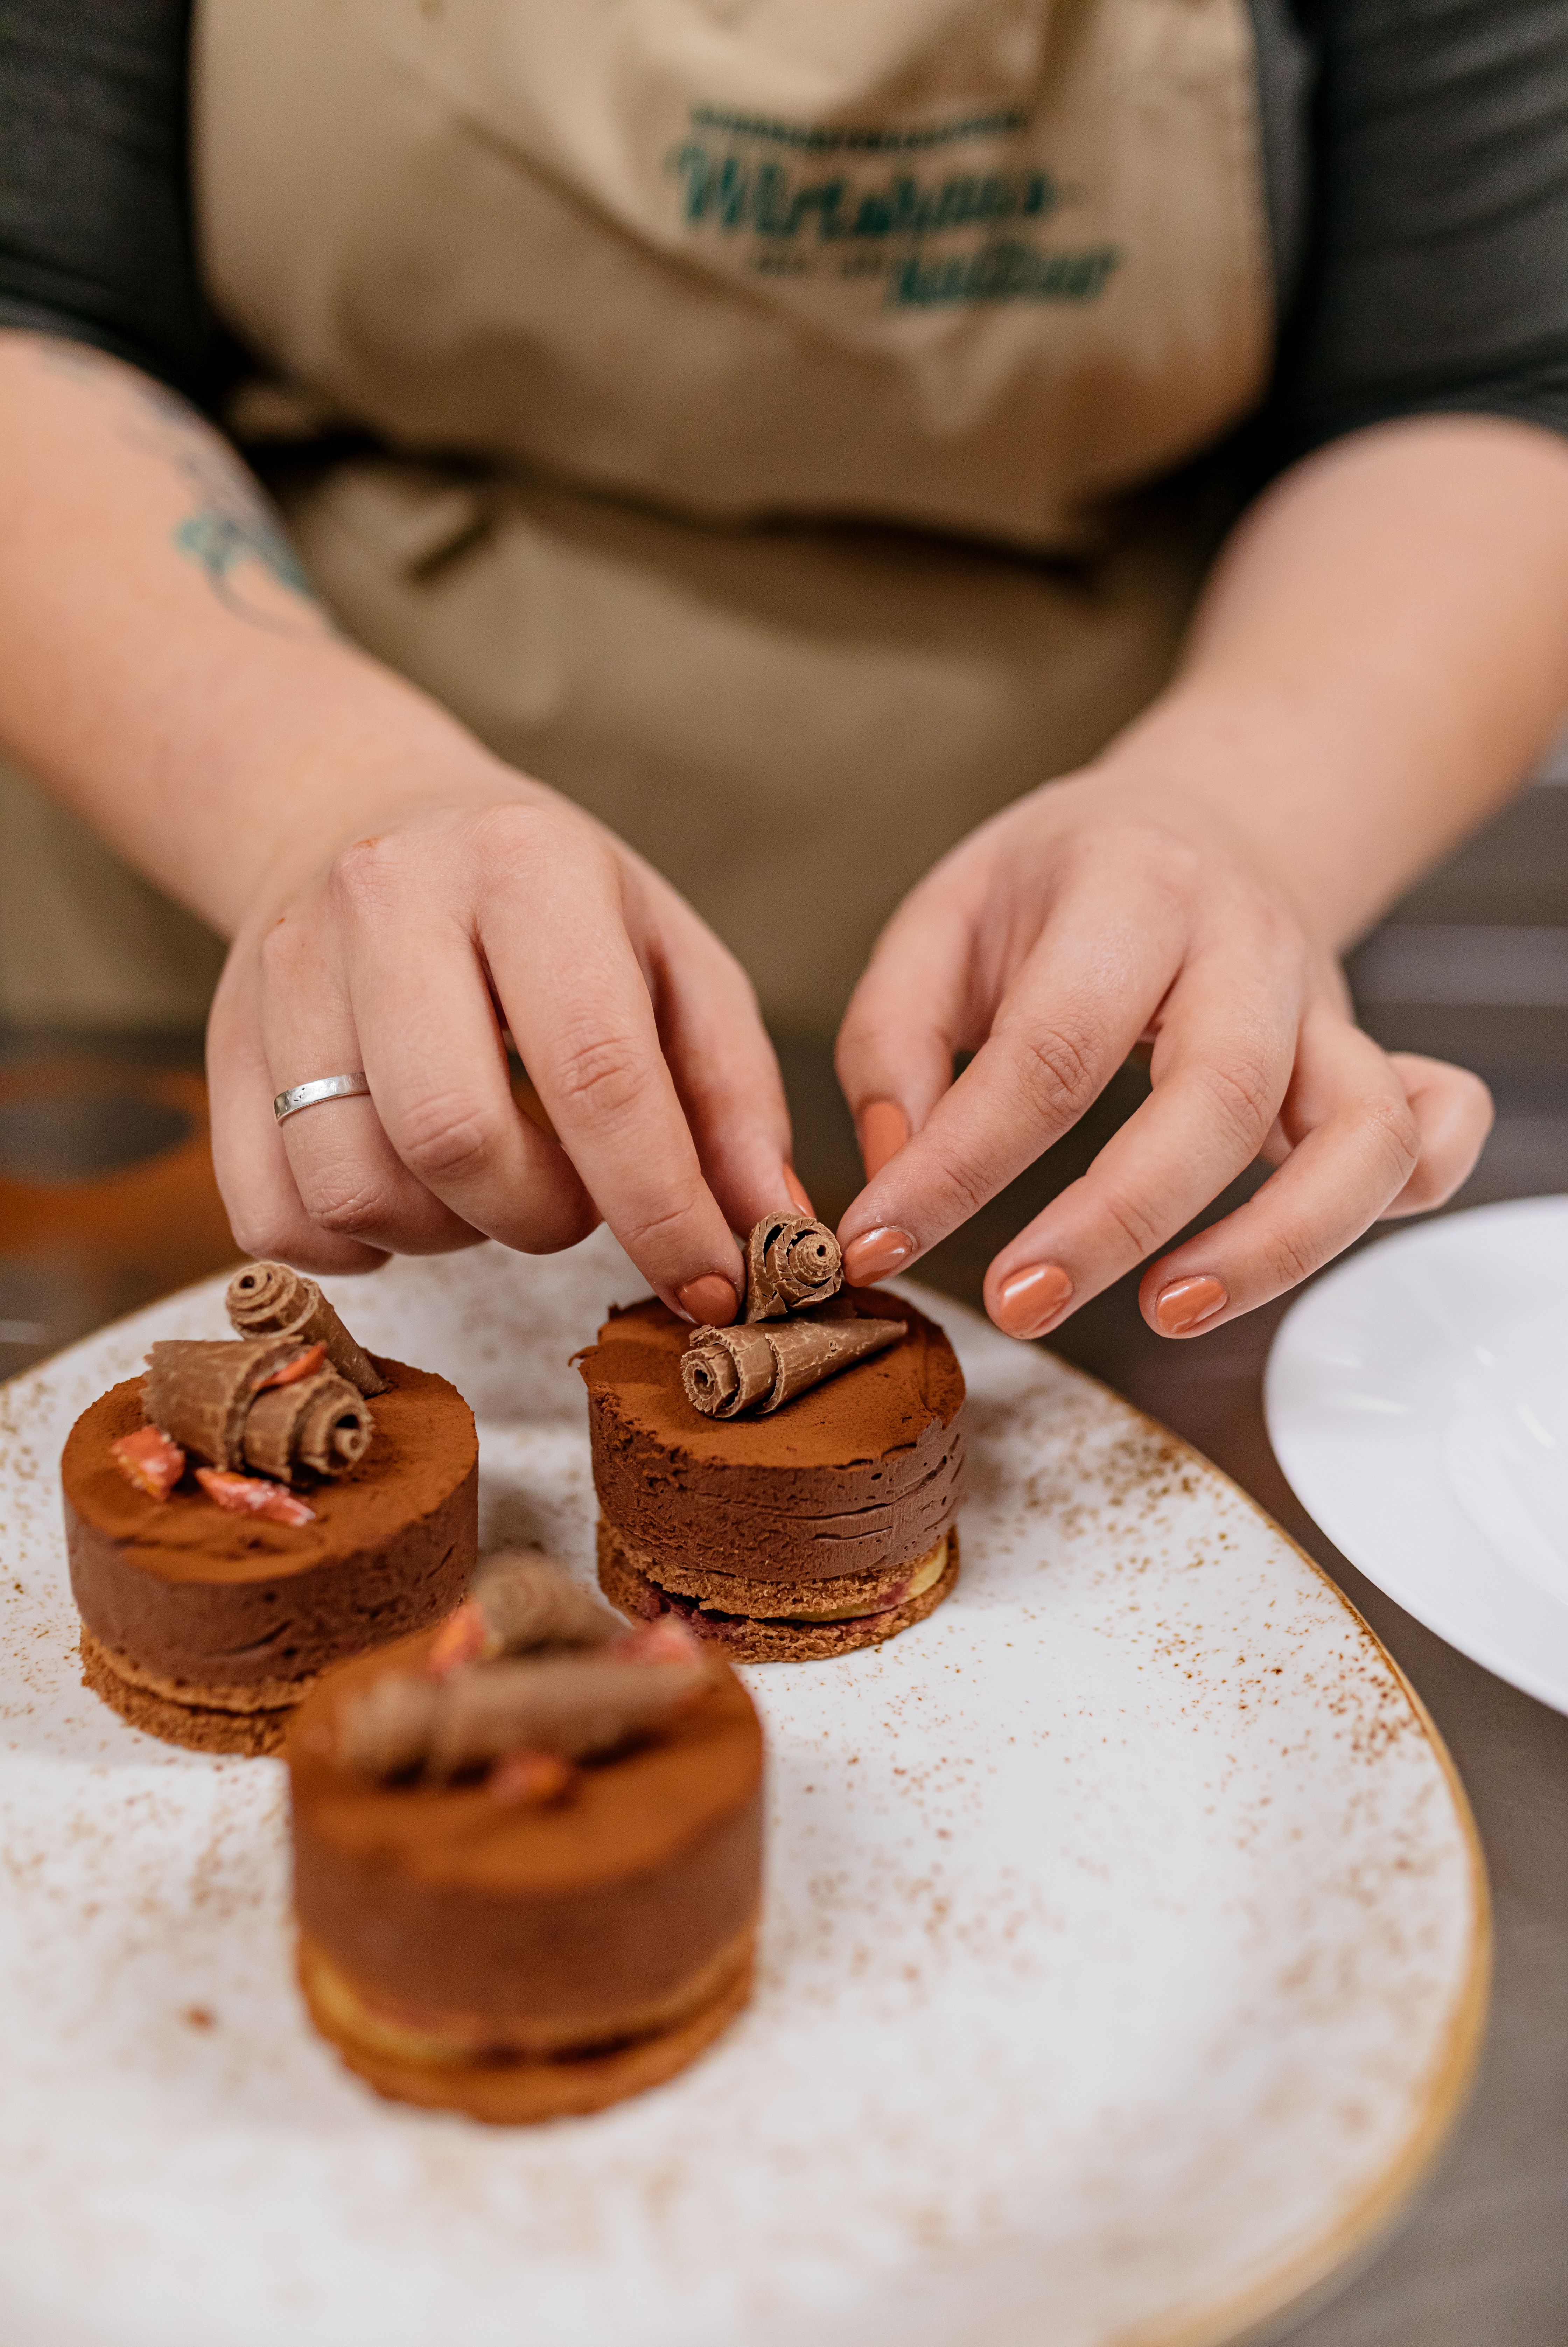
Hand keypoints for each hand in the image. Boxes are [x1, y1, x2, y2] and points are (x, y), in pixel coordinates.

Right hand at [208, 770, 799, 1322]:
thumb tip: (776, 1236)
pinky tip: (412, 1190)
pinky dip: (358, 1246)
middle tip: (576, 1201)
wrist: (363, 816)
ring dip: (452, 1233)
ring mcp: (285, 973)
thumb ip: (734, 1101)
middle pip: (457, 1137)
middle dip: (543, 1217)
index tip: (711, 1283)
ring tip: (494, 1182)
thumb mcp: (673, 962)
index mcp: (526, 866)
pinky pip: (278, 1217)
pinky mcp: (217, 1047)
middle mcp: (389, 902)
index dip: (661, 1206)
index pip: (596, 1071)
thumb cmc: (550, 910)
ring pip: (359, 1190)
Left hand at [832, 770, 1492, 1339]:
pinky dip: (1406, 1197)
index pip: (1048, 1050)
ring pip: (1356, 1136)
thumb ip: (891, 1047)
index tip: (881, 1245)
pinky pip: (1433, 1131)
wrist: (1191, 820)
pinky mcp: (1369, 1057)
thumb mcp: (941, 923)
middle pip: (1213, 1098)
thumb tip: (896, 1179)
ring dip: (1274, 1247)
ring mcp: (1324, 1007)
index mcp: (1129, 891)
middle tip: (1017, 1305)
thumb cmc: (1061, 884)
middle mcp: (1245, 945)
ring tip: (1167, 1311)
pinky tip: (1308, 1251)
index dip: (958, 1168)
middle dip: (1113, 1222)